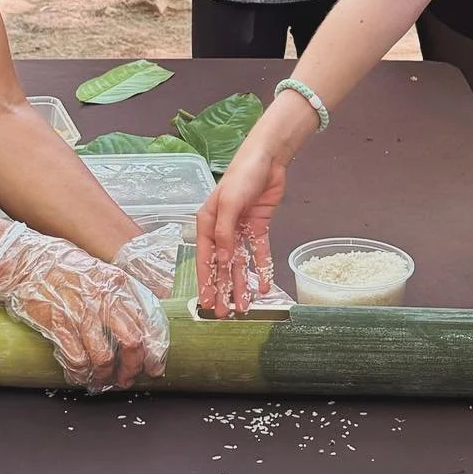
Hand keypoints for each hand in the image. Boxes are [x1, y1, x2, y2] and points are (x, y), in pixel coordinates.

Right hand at [0, 220, 168, 390]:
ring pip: (105, 357)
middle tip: (127, 378)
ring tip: (102, 380)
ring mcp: (80, 312)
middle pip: (133, 343)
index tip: (155, 366)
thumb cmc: (59, 265)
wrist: (23, 261)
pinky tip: (79, 375)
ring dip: (106, 375)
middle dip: (133, 368)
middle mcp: (103, 298)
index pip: (149, 321)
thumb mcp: (99, 272)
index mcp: (118, 283)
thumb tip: (137, 325)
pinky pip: (77, 359)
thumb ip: (119, 295)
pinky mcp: (58, 325)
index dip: (156, 350)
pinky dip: (80, 373)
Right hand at [195, 122, 293, 316]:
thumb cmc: (241, 176)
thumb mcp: (228, 204)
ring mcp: (239, 229)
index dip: (206, 282)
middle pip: (222, 265)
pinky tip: (263, 285)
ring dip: (241, 284)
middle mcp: (221, 229)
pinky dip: (261, 267)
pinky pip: (258, 251)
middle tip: (225, 314)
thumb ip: (224, 233)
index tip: (207, 303)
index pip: (205, 259)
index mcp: (207, 223)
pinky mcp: (257, 227)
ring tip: (243, 307)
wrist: (267, 159)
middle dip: (223, 289)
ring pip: (240, 263)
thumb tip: (222, 261)